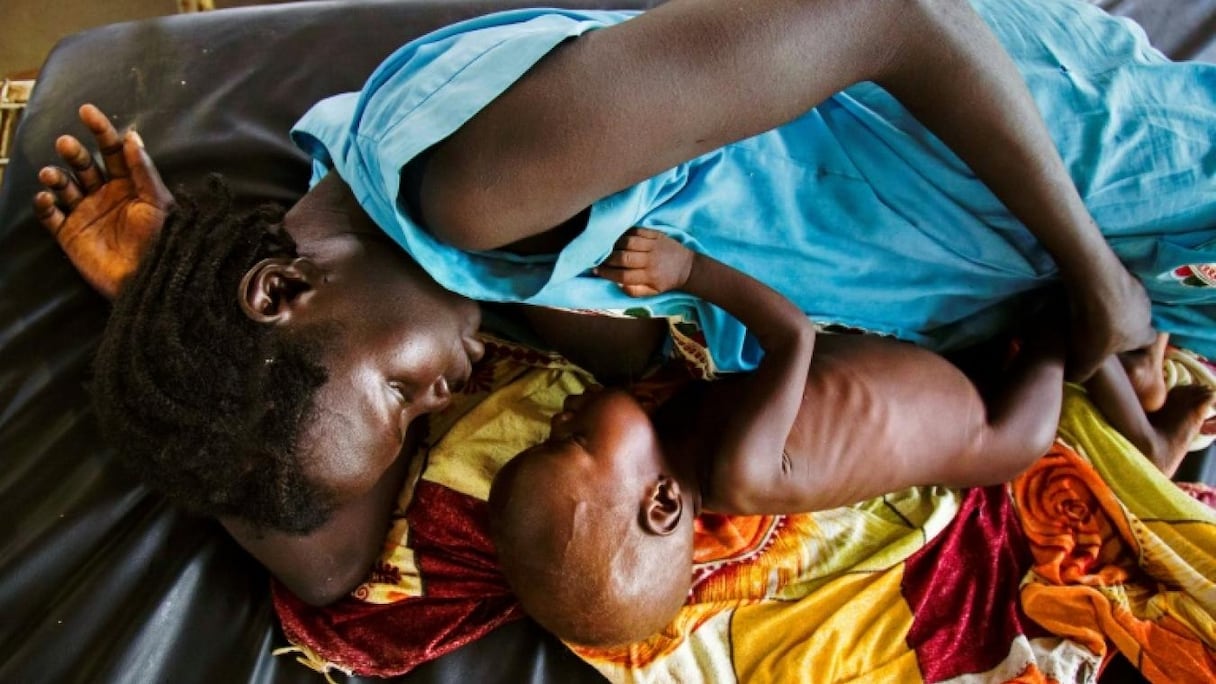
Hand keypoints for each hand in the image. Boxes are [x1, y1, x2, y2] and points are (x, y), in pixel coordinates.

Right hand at [33, 104, 173, 299]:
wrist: (151, 280)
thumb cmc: (162, 240)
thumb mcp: (159, 203)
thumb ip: (143, 171)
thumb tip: (132, 136)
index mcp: (128, 184)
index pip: (111, 150)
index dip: (100, 130)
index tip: (87, 111)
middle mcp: (104, 194)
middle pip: (83, 164)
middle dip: (73, 153)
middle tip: (66, 144)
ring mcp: (85, 213)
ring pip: (63, 186)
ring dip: (55, 176)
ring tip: (52, 175)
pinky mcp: (70, 235)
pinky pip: (50, 216)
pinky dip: (44, 204)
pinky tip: (47, 199)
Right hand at [593, 227, 694, 296]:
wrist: (687, 267)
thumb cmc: (666, 281)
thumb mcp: (652, 292)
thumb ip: (634, 291)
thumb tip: (617, 284)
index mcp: (649, 276)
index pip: (622, 275)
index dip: (607, 273)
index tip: (596, 270)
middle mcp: (650, 260)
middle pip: (623, 257)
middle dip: (607, 258)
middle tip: (598, 258)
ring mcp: (654, 245)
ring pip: (628, 241)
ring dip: (614, 243)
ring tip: (606, 247)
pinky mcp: (656, 234)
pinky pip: (637, 230)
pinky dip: (625, 232)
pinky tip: (618, 237)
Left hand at [1064, 263, 1155, 381]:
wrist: (1095, 284)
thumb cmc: (1095, 327)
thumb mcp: (1086, 358)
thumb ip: (1082, 373)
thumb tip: (1075, 378)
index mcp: (1143, 334)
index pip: (1146, 342)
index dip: (1132, 346)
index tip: (1115, 347)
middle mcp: (1146, 311)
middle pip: (1136, 320)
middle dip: (1120, 325)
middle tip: (1097, 327)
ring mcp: (1136, 289)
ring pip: (1126, 301)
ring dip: (1111, 305)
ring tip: (1088, 308)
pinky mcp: (1121, 271)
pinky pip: (1113, 284)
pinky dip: (1101, 289)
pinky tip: (1083, 292)